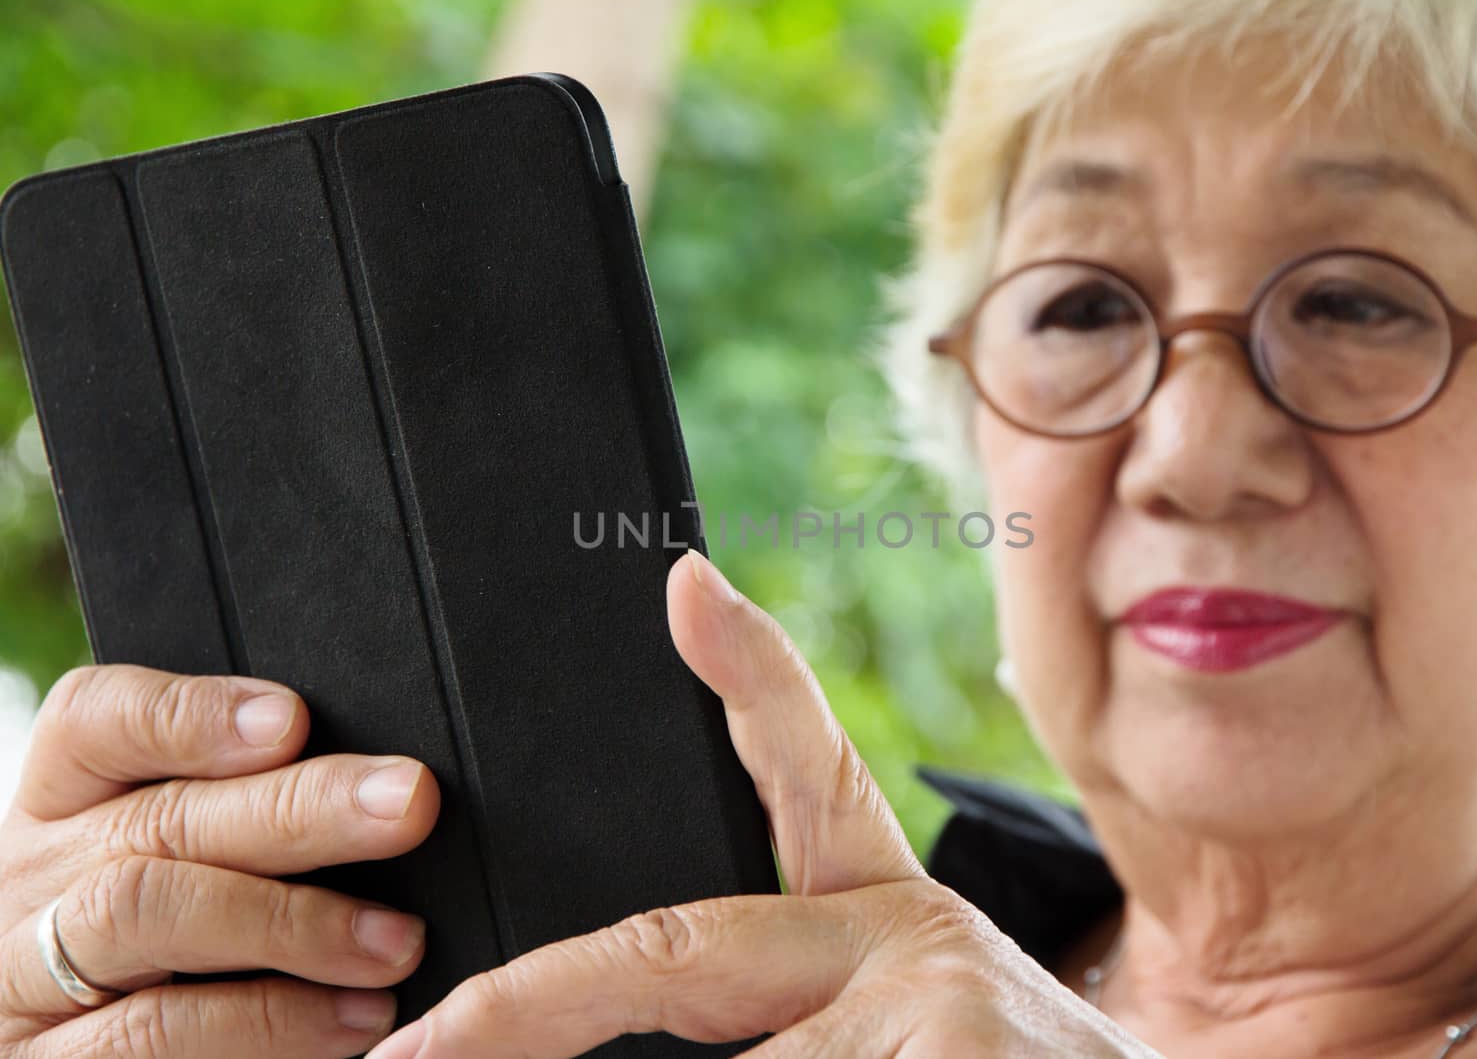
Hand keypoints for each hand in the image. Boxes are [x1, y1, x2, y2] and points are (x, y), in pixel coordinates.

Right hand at [0, 665, 441, 1057]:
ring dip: (292, 923)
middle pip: (159, 819)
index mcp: (65, 806)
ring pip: (147, 916)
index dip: (192, 714)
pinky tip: (352, 1020)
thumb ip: (252, 810)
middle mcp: (33, 880)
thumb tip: (379, 779)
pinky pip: (153, 1035)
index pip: (98, 721)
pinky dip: (268, 1023)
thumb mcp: (189, 860)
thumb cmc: (172, 949)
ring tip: (396, 942)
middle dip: (296, 808)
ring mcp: (26, 978)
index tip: (294, 720)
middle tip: (408, 804)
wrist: (104, 1058)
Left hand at [367, 549, 1158, 1058]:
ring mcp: (935, 1013)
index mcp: (894, 920)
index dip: (748, 674)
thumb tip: (650, 991)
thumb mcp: (917, 1024)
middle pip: (682, 945)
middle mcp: (915, 943)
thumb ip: (790, 993)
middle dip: (530, 1004)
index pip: (814, 773)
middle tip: (421, 1050)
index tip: (681, 585)